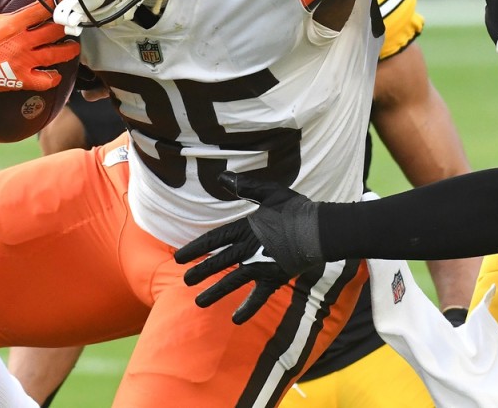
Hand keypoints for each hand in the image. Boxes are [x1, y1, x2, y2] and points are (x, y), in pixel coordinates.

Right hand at [0, 0, 79, 94]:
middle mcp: (22, 43)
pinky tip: (54, 72)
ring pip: (56, 55)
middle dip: (66, 25)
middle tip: (70, 22)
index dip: (57, 1)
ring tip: (72, 46)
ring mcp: (22, 63)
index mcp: (12, 23)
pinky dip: (53, 77)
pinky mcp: (18, 80)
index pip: (44, 8)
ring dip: (68, 50)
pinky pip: (45, 81)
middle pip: (56, 31)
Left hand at [174, 172, 323, 323]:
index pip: (212, 241)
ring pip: (232, 282)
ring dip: (215, 292)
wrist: (319, 231)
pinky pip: (258, 297)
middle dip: (200, 272)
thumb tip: (221, 176)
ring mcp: (260, 267)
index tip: (179, 258)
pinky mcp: (274, 279)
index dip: (195, 249)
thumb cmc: (295, 209)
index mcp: (244, 229)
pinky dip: (247, 309)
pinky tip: (235, 320)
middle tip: (186, 281)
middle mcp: (247, 250)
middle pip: (218, 263)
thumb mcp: (269, 193)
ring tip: (199, 302)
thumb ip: (244, 187)